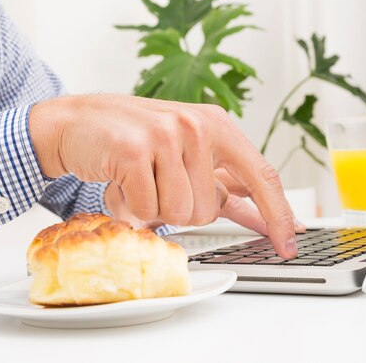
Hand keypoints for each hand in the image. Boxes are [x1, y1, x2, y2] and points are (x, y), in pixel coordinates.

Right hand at [29, 94, 297, 257]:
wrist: (77, 122)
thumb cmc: (132, 141)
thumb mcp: (184, 153)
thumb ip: (221, 183)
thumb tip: (259, 213)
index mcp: (215, 125)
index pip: (262, 175)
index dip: (278, 214)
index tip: (288, 243)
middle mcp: (195, 126)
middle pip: (209, 210)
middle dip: (177, 208)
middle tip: (155, 182)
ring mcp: (165, 135)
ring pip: (177, 213)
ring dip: (151, 208)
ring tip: (136, 179)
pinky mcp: (134, 149)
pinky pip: (143, 208)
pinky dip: (127, 205)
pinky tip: (118, 179)